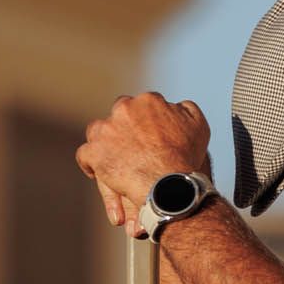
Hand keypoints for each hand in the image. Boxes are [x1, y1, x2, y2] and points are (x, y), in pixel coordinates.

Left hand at [76, 93, 212, 237]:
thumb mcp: (198, 125)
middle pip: (120, 115)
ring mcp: (106, 130)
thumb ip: (185, 109)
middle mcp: (124, 109)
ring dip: (106, 142)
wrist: (169, 183)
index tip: (149, 135)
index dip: (145, 121)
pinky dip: (90, 164)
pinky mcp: (94, 151)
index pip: (143, 105)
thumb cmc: (186, 156)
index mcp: (148, 101)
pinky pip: (85, 155)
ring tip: (114, 160)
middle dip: (125, 128)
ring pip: (99, 131)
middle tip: (133, 148)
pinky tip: (97, 172)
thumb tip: (175, 106)